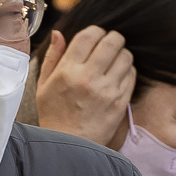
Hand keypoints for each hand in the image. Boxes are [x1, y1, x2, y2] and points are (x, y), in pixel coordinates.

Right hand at [36, 26, 135, 144]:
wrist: (70, 145)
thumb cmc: (54, 114)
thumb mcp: (44, 84)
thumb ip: (53, 56)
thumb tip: (59, 33)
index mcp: (68, 71)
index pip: (89, 36)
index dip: (96, 31)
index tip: (96, 35)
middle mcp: (89, 78)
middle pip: (112, 42)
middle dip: (113, 38)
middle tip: (110, 44)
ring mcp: (107, 90)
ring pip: (126, 57)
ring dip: (122, 54)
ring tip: (115, 60)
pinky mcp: (120, 101)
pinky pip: (131, 75)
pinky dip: (127, 70)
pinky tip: (118, 75)